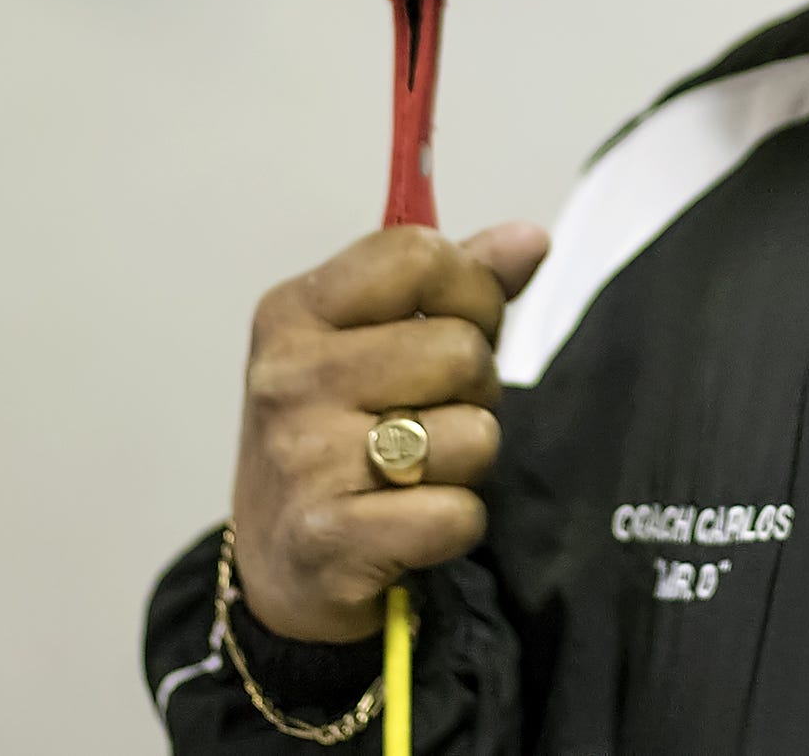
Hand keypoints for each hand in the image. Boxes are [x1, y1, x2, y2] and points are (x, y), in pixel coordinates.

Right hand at [230, 222, 549, 642]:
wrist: (279, 570)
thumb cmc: (339, 439)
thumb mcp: (374, 345)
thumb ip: (457, 286)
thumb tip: (530, 239)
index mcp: (294, 312)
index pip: (417, 255)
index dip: (470, 290)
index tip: (461, 326)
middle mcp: (290, 377)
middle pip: (460, 348)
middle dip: (477, 387)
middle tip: (434, 417)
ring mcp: (305, 459)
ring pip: (473, 434)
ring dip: (468, 461)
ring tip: (419, 472)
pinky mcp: (330, 540)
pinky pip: (457, 514)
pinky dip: (455, 523)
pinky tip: (410, 525)